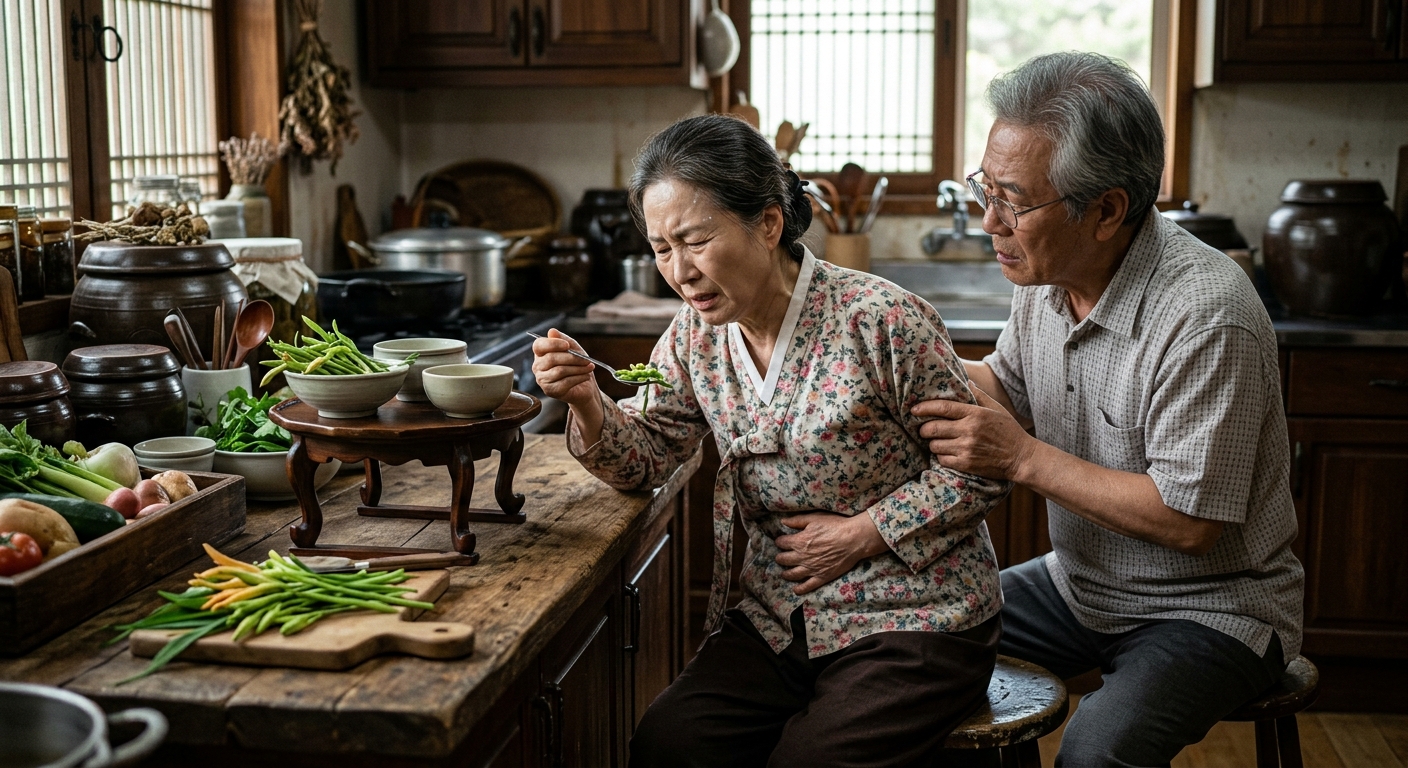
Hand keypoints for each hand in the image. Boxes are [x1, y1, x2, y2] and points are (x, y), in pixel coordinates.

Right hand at [531, 329, 601, 409]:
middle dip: (572, 358)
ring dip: (578, 368)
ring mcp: (542, 380)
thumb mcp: (574, 349)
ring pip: (559, 371)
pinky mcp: (550, 391)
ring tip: (589, 368)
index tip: (567, 345)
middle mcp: (537, 366)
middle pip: (551, 358)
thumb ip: (564, 339)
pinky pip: (565, 382)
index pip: (539, 345)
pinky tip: (586, 376)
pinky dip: (579, 378)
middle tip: (586, 359)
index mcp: (541, 353)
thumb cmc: (577, 365)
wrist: (584, 387)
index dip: (552, 344)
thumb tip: (552, 331)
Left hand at [775, 512, 888, 594]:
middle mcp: (802, 557)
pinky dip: (800, 589)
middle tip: (780, 558)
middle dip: (780, 558)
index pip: (782, 543)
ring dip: (786, 573)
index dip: (780, 541)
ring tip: (784, 573)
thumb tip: (783, 522)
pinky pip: (808, 586)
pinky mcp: (822, 577)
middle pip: (784, 559)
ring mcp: (812, 568)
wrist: (854, 539)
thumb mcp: (815, 518)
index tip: (781, 541)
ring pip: (792, 574)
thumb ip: (797, 521)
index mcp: (799, 541)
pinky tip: (796, 590)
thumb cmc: (835, 526)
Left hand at [912, 385, 1034, 480]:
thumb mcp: (996, 409)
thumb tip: (966, 381)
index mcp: (975, 414)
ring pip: (935, 445)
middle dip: (924, 429)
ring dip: (933, 443)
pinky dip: (941, 456)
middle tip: (924, 429)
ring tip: (938, 442)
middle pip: (933, 428)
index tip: (914, 409)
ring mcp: (967, 448)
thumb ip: (979, 395)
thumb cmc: (1009, 431)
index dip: (925, 408)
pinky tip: (947, 453)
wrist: (1021, 457)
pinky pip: (942, 459)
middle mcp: (969, 430)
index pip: (943, 408)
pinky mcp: (966, 464)